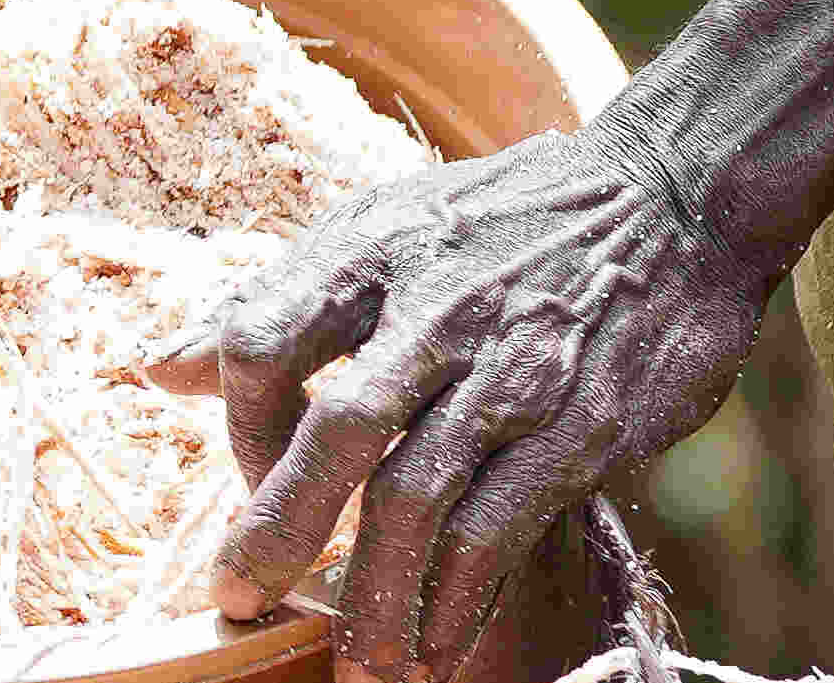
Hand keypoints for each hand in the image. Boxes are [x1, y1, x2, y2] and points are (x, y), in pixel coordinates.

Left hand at [163, 123, 772, 682]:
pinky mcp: (583, 428)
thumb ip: (274, 304)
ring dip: (375, 595)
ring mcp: (514, 374)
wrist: (674, 198)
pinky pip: (503, 529)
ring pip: (420, 498)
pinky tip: (434, 644)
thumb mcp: (382, 229)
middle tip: (240, 600)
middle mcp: (438, 313)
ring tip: (353, 665)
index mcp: (372, 252)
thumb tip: (159, 370)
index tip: (249, 478)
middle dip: (279, 527)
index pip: (263, 340)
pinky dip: (459, 597)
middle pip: (336, 431)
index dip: (235, 422)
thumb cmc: (506, 222)